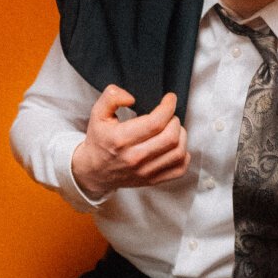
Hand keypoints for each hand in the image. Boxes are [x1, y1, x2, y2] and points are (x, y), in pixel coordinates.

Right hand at [71, 86, 189, 198]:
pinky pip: (179, 169)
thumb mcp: (98, 114)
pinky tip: (175, 146)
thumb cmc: (99, 140)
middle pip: (170, 137)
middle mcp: (134, 157)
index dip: (168, 107)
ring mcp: (145, 171)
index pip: (155, 122)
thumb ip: (111, 97)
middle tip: (169, 114)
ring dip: (181, 136)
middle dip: (175, 120)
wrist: (94, 171)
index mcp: (121, 139)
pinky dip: (184, 155)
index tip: (170, 98)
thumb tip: (132, 98)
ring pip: (178, 152)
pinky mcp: (152, 180)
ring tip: (173, 128)